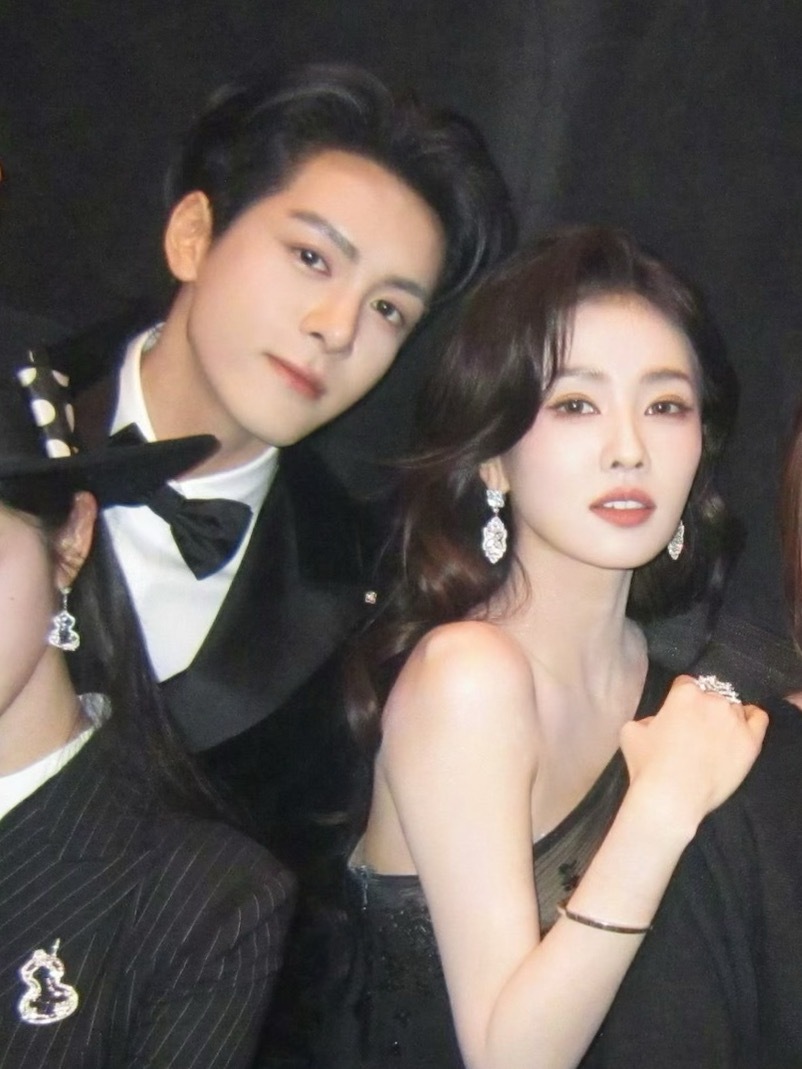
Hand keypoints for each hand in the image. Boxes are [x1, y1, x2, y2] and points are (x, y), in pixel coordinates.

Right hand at [620, 674, 767, 834]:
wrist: (672, 797)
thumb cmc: (648, 765)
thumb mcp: (631, 731)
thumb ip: (648, 717)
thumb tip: (659, 722)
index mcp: (685, 694)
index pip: (686, 684)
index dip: (679, 699)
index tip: (676, 715)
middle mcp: (713, 700)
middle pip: (711, 695)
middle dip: (702, 709)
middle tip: (692, 731)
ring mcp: (734, 720)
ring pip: (733, 707)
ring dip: (723, 717)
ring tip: (714, 738)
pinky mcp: (751, 741)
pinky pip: (758, 718)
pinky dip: (750, 719)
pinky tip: (741, 729)